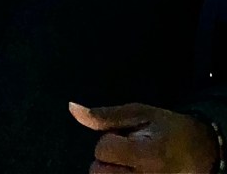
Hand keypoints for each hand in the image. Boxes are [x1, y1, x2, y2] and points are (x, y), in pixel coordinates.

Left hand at [69, 101, 218, 172]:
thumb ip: (104, 116)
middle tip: (127, 153)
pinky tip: (128, 171)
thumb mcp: (140, 114)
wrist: (204, 152)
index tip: (126, 137)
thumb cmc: (169, 129)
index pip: (103, 150)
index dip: (109, 140)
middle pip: (99, 172)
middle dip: (106, 160)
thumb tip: (72, 109)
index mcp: (147, 154)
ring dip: (111, 172)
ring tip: (130, 165)